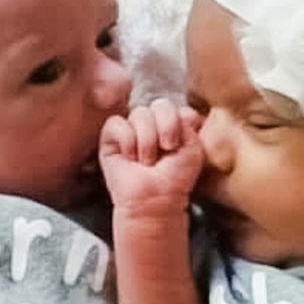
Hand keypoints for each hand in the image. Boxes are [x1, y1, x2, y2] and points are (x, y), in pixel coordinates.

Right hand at [99, 98, 203, 216]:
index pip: (178, 106)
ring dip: (147, 141)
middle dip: (166, 129)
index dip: (180, 123)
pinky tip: (130, 157)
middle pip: (160, 105)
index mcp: (173, 124)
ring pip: (140, 113)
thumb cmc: (175, 179)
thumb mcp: (193, 148)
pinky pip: (117, 123)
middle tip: (165, 151)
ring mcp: (131, 129)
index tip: (179, 145)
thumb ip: (189, 122)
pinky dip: (127, 141)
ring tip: (146, 161)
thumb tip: (179, 110)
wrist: (156, 199)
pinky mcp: (110, 138)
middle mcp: (152, 124)